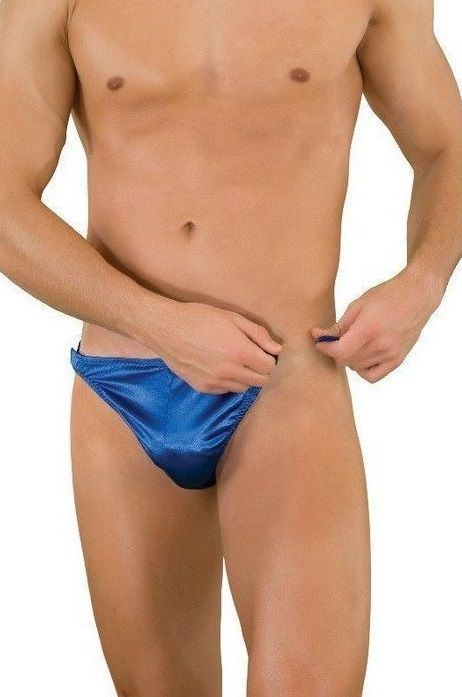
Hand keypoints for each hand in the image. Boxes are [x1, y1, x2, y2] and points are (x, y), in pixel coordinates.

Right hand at [155, 301, 281, 392]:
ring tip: (234, 361)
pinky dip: (229, 381)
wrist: (165, 329)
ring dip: (245, 377)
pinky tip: (219, 366)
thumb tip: (277, 349)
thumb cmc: (199, 317)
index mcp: (240, 351)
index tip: (264, 352)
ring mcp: (215, 382)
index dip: (270, 359)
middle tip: (252, 357)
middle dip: (261, 370)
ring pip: (244, 388)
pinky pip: (226, 390)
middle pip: (260, 382)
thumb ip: (258, 334)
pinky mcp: (203, 388)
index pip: (270, 367)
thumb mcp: (232, 317)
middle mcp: (230, 371)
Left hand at [311, 268, 441, 382]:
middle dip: (336, 351)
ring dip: (349, 358)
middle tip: (336, 339)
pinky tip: (362, 356)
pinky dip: (363, 370)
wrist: (417, 295)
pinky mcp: (398, 359)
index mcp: (368, 329)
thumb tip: (318, 336)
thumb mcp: (358, 306)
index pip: (340, 351)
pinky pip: (373, 376)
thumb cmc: (386, 296)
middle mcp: (381, 345)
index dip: (325, 348)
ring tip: (353, 343)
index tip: (320, 342)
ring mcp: (391, 354)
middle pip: (346, 361)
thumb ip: (338, 326)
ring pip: (357, 368)